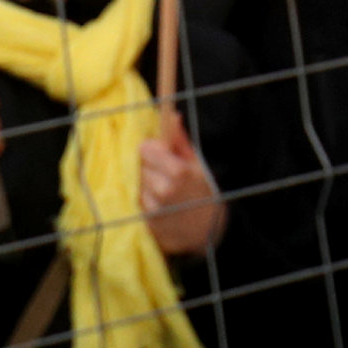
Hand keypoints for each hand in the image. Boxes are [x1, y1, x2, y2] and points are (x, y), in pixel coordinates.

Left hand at [138, 113, 224, 255]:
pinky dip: (147, 203)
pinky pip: (139, 205)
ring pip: (138, 186)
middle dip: (150, 168)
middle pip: (140, 167)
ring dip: (147, 187)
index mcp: (178, 172)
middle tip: (165, 175)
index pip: (145, 150)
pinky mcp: (148, 225)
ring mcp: (155, 210)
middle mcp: (164, 191)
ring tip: (164, 193)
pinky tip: (162, 206)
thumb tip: (172, 115)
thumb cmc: (204, 193)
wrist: (209, 232)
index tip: (158, 153)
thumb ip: (181, 141)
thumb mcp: (198, 165)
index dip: (151, 150)